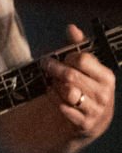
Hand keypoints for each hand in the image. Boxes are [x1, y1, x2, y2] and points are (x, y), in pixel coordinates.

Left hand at [44, 24, 115, 139]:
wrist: (86, 122)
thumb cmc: (84, 88)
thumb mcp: (84, 68)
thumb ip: (78, 47)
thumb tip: (71, 28)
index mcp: (106, 77)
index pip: (83, 59)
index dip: (67, 56)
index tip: (61, 57)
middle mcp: (104, 94)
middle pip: (71, 75)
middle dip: (53, 68)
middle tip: (45, 64)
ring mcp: (96, 110)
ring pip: (68, 92)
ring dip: (55, 86)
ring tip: (53, 83)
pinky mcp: (85, 124)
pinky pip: (63, 108)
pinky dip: (54, 99)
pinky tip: (52, 94)